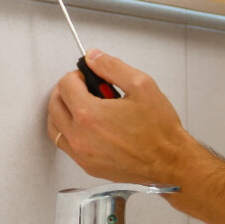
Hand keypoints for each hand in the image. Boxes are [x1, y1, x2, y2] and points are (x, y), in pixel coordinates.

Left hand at [47, 50, 210, 184]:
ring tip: (80, 105)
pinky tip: (86, 125)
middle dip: (65, 91)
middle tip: (81, 87)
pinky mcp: (87, 166)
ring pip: (54, 127)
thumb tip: (94, 57)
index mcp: (90, 114)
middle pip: (54, 105)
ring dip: (62, 111)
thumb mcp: (141, 85)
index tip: (87, 76)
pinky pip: (65, 145)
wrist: (169, 163)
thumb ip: (112, 67)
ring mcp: (82, 154)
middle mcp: (80, 136)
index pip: (65, 85)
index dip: (76, 75)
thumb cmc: (160, 131)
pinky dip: (68, 131)